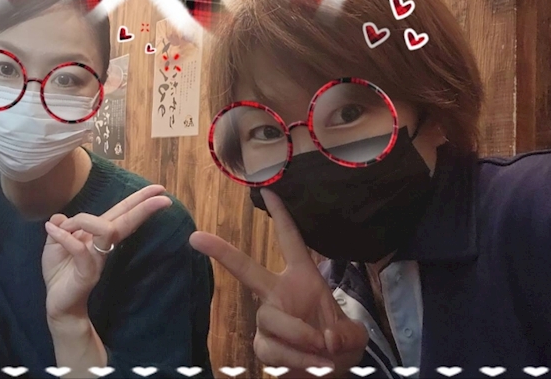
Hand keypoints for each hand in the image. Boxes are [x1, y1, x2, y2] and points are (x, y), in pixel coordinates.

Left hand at [42, 185, 171, 321]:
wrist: (59, 305)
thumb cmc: (60, 274)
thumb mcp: (54, 245)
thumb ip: (60, 228)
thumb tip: (59, 216)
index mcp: (98, 235)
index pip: (122, 213)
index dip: (138, 200)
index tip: (159, 189)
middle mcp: (103, 245)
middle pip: (126, 220)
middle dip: (144, 208)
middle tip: (164, 198)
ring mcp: (98, 259)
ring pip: (106, 230)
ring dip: (84, 219)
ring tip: (63, 225)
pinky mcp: (88, 272)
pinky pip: (81, 249)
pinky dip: (66, 237)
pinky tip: (52, 230)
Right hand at [190, 189, 367, 375]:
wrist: (330, 375)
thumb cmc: (339, 345)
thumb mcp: (353, 336)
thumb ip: (343, 334)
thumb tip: (323, 339)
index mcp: (302, 278)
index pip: (290, 240)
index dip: (280, 215)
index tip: (267, 190)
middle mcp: (278, 294)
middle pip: (247, 270)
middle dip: (222, 252)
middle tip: (197, 238)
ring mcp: (267, 320)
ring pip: (269, 318)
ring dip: (298, 335)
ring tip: (322, 350)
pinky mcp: (262, 345)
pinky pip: (271, 347)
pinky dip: (294, 357)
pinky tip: (310, 365)